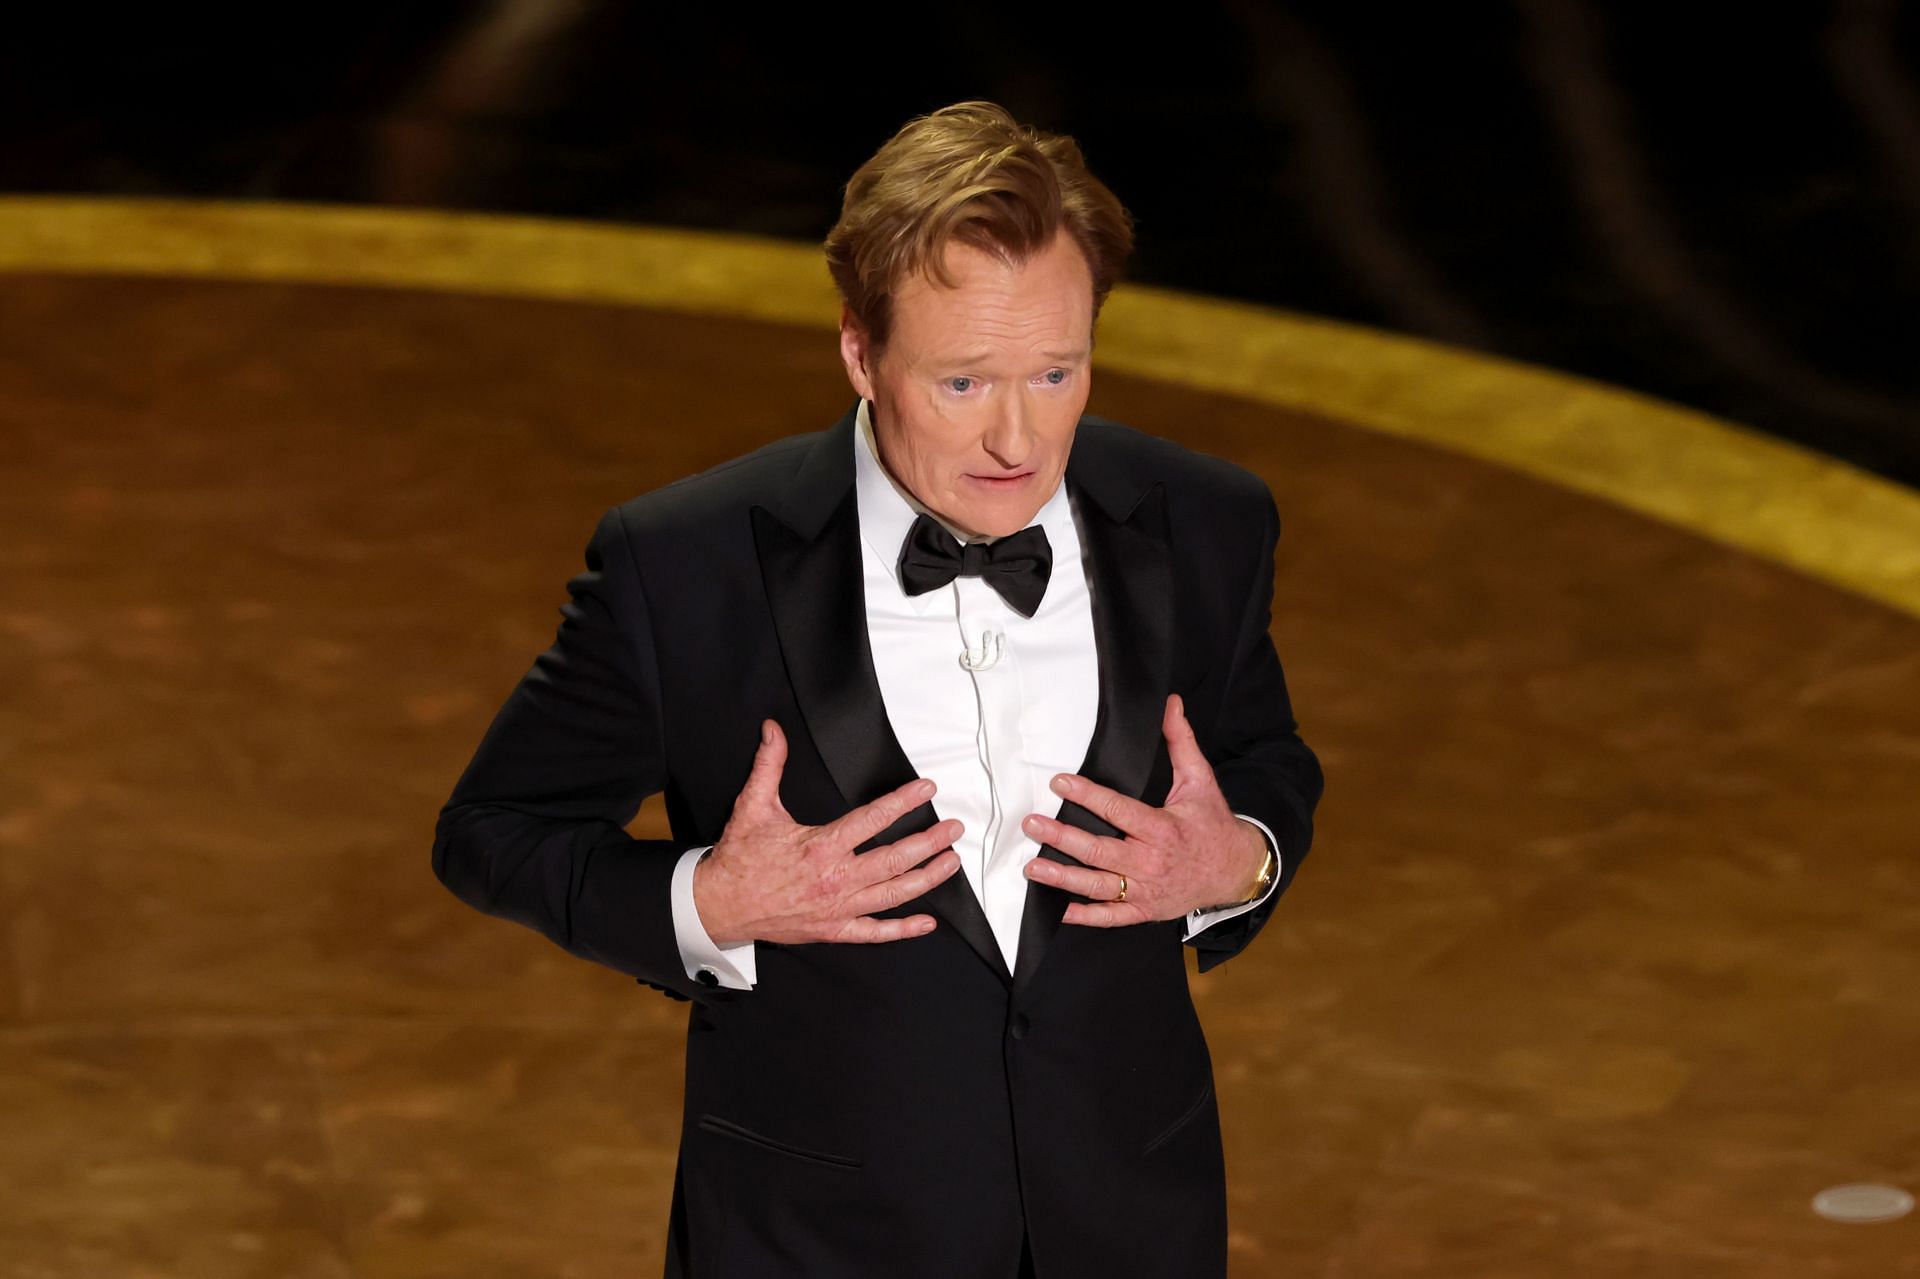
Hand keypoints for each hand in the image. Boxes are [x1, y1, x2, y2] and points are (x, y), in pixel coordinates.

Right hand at [693, 718, 964, 946]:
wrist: (719, 905)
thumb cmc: (739, 857)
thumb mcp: (753, 806)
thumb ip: (769, 765)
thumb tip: (773, 730)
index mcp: (820, 846)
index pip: (872, 820)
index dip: (903, 802)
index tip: (927, 789)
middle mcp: (835, 879)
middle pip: (894, 859)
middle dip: (928, 842)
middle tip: (954, 828)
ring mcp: (837, 908)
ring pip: (892, 894)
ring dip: (926, 878)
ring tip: (951, 861)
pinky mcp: (832, 930)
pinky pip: (873, 932)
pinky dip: (902, 930)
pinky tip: (927, 923)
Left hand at [1021, 693, 1267, 926]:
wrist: (1236, 872)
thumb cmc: (1213, 824)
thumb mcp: (1200, 780)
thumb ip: (1181, 742)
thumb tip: (1171, 704)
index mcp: (1163, 829)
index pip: (1119, 810)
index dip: (1088, 796)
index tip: (1060, 782)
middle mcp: (1152, 862)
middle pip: (1101, 851)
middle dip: (1064, 838)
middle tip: (1033, 824)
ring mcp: (1146, 890)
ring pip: (1099, 885)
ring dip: (1063, 878)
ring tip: (1033, 866)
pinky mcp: (1144, 909)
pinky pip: (1110, 917)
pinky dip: (1083, 916)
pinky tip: (1055, 909)